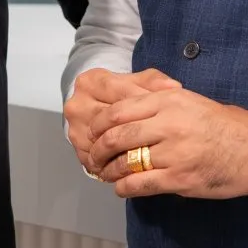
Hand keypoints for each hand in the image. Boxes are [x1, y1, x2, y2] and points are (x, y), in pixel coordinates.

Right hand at [63, 67, 177, 173]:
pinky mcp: (79, 150)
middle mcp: (78, 105)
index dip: (148, 103)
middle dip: (141, 128)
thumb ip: (154, 81)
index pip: (122, 93)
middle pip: (114, 120)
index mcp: (90, 82)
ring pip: (109, 143)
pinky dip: (122, 163)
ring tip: (158, 153)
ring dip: (132, 150)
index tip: (168, 113)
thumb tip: (173, 87)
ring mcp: (75, 129)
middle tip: (166, 137)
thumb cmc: (122, 95)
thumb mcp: (138, 81)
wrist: (98, 110)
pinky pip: (105, 160)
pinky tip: (141, 165)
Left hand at [86, 87, 247, 199]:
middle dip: (99, 148)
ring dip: (110, 171)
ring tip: (106, 174)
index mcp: (169, 101)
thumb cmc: (228, 126)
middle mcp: (169, 124)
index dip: (99, 125)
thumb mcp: (192, 102)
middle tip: (95, 156)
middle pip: (116, 136)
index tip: (94, 133)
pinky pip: (140, 185)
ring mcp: (174, 152)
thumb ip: (160, 104)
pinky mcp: (180, 178)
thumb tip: (128, 112)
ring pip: (125, 162)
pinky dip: (125, 188)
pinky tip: (123, 188)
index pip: (118, 111)